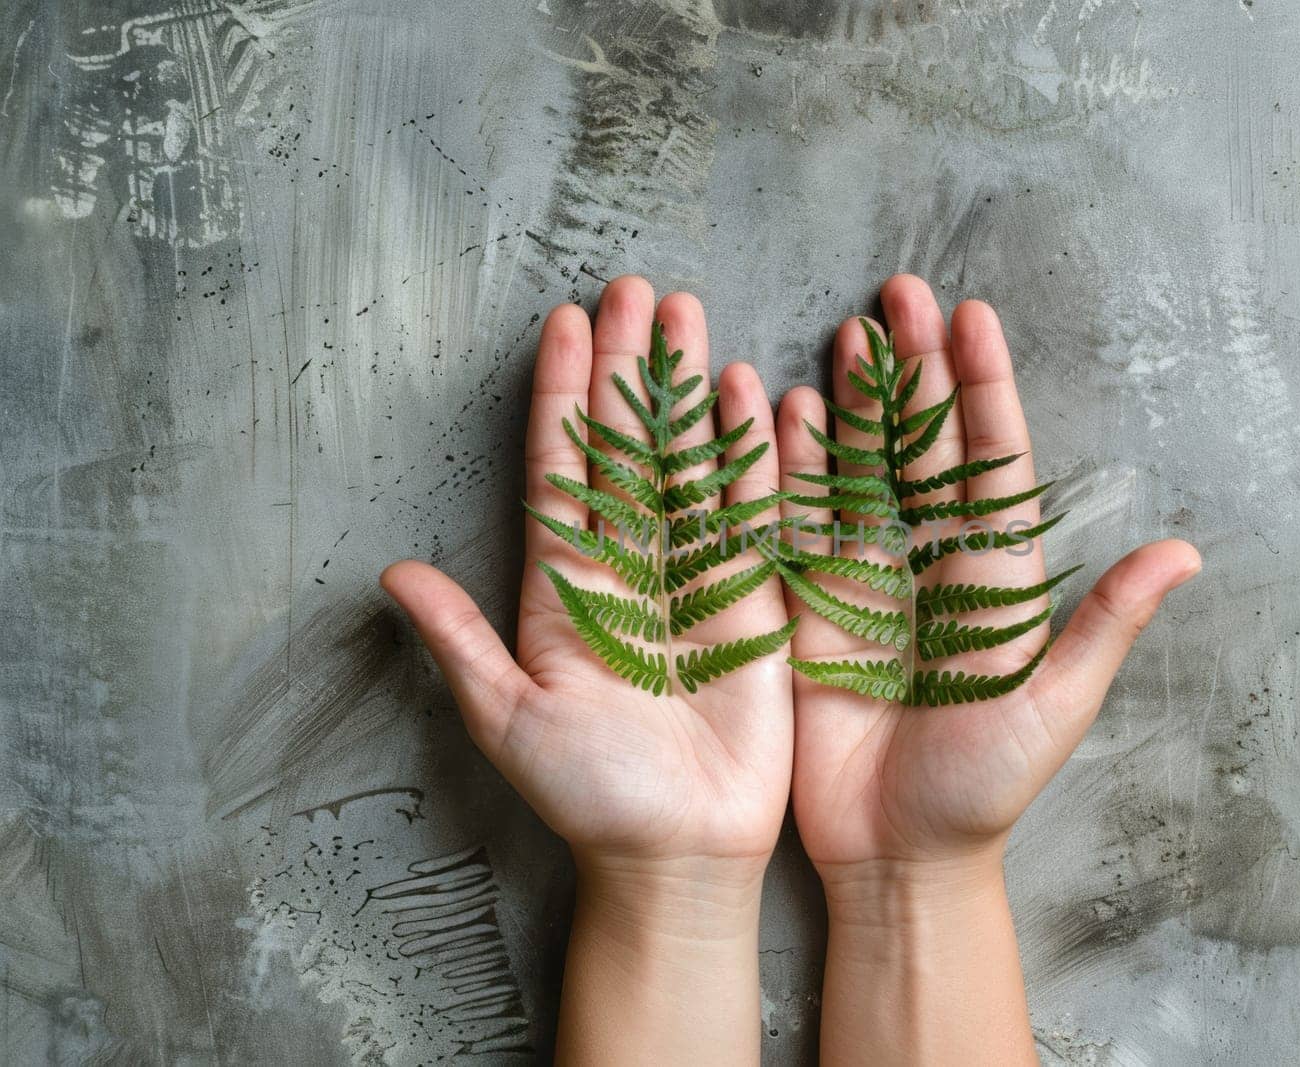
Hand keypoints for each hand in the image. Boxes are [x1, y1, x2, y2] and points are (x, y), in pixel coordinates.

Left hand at [382, 276, 791, 1064]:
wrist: (680, 851)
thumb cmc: (590, 797)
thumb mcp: (510, 718)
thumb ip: (459, 642)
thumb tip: (390, 576)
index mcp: (566, 586)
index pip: (563, 468)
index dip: (565, 395)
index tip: (569, 322)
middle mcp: (629, 567)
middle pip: (628, 444)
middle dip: (630, 367)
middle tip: (635, 288)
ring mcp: (694, 576)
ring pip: (688, 460)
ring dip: (688, 387)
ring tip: (689, 313)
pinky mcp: (753, 598)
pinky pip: (752, 510)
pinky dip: (751, 450)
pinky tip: (749, 391)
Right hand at [777, 275, 1198, 1063]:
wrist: (900, 857)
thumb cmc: (983, 792)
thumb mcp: (1050, 709)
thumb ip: (1103, 626)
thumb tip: (1183, 550)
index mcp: (993, 580)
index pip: (989, 464)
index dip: (981, 390)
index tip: (972, 318)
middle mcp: (929, 567)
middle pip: (922, 448)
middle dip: (914, 370)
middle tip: (899, 292)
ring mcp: (864, 584)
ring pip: (860, 471)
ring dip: (853, 403)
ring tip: (846, 334)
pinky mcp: (808, 611)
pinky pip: (799, 524)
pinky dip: (791, 467)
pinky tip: (783, 410)